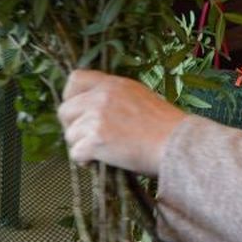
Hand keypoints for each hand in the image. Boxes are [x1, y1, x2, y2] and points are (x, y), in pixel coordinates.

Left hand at [58, 69, 185, 175]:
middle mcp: (101, 97)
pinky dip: (84, 161)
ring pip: (70, 134)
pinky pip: (76, 153)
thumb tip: (96, 107)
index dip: (71, 97)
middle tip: (85, 138)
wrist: (177, 144)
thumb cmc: (165, 125)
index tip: (78, 112)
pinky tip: (97, 162)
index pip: (75, 79)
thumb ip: (115, 96)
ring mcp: (97, 118)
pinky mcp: (96, 140)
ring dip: (80, 145)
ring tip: (97, 152)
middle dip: (72, 126)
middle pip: (65, 110)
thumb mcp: (140, 96)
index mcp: (112, 84)